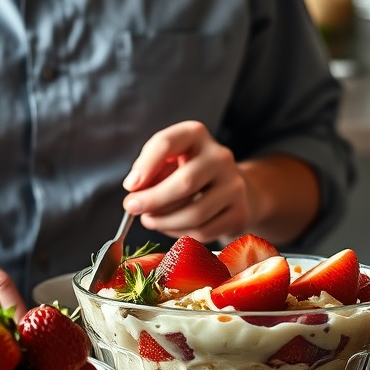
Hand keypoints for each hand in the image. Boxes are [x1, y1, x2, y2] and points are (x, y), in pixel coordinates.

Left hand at [121, 120, 251, 243]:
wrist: (231, 188)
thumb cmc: (189, 172)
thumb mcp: (168, 160)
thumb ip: (149, 170)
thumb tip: (135, 190)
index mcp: (196, 135)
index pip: (167, 143)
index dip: (145, 166)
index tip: (130, 186)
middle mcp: (219, 156)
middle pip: (185, 182)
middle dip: (153, 200)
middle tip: (132, 209)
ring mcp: (234, 185)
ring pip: (194, 213)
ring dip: (164, 222)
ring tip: (150, 220)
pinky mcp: (239, 212)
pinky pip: (203, 231)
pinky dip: (180, 234)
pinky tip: (171, 227)